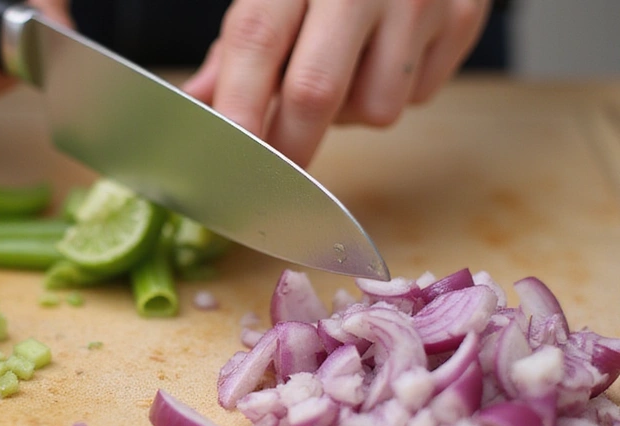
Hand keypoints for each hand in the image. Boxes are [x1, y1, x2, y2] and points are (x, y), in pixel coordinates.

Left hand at [183, 0, 491, 166]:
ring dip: (351, 116)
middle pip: (315, 91)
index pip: (257, 41)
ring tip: (347, 76)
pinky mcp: (463, 17)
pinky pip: (420, 97)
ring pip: (376, 109)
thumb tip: (196, 100)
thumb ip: (236, 49)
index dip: (238, 107)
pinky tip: (388, 59)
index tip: (227, 159)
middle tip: (275, 175)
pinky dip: (396, 94)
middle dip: (289, 147)